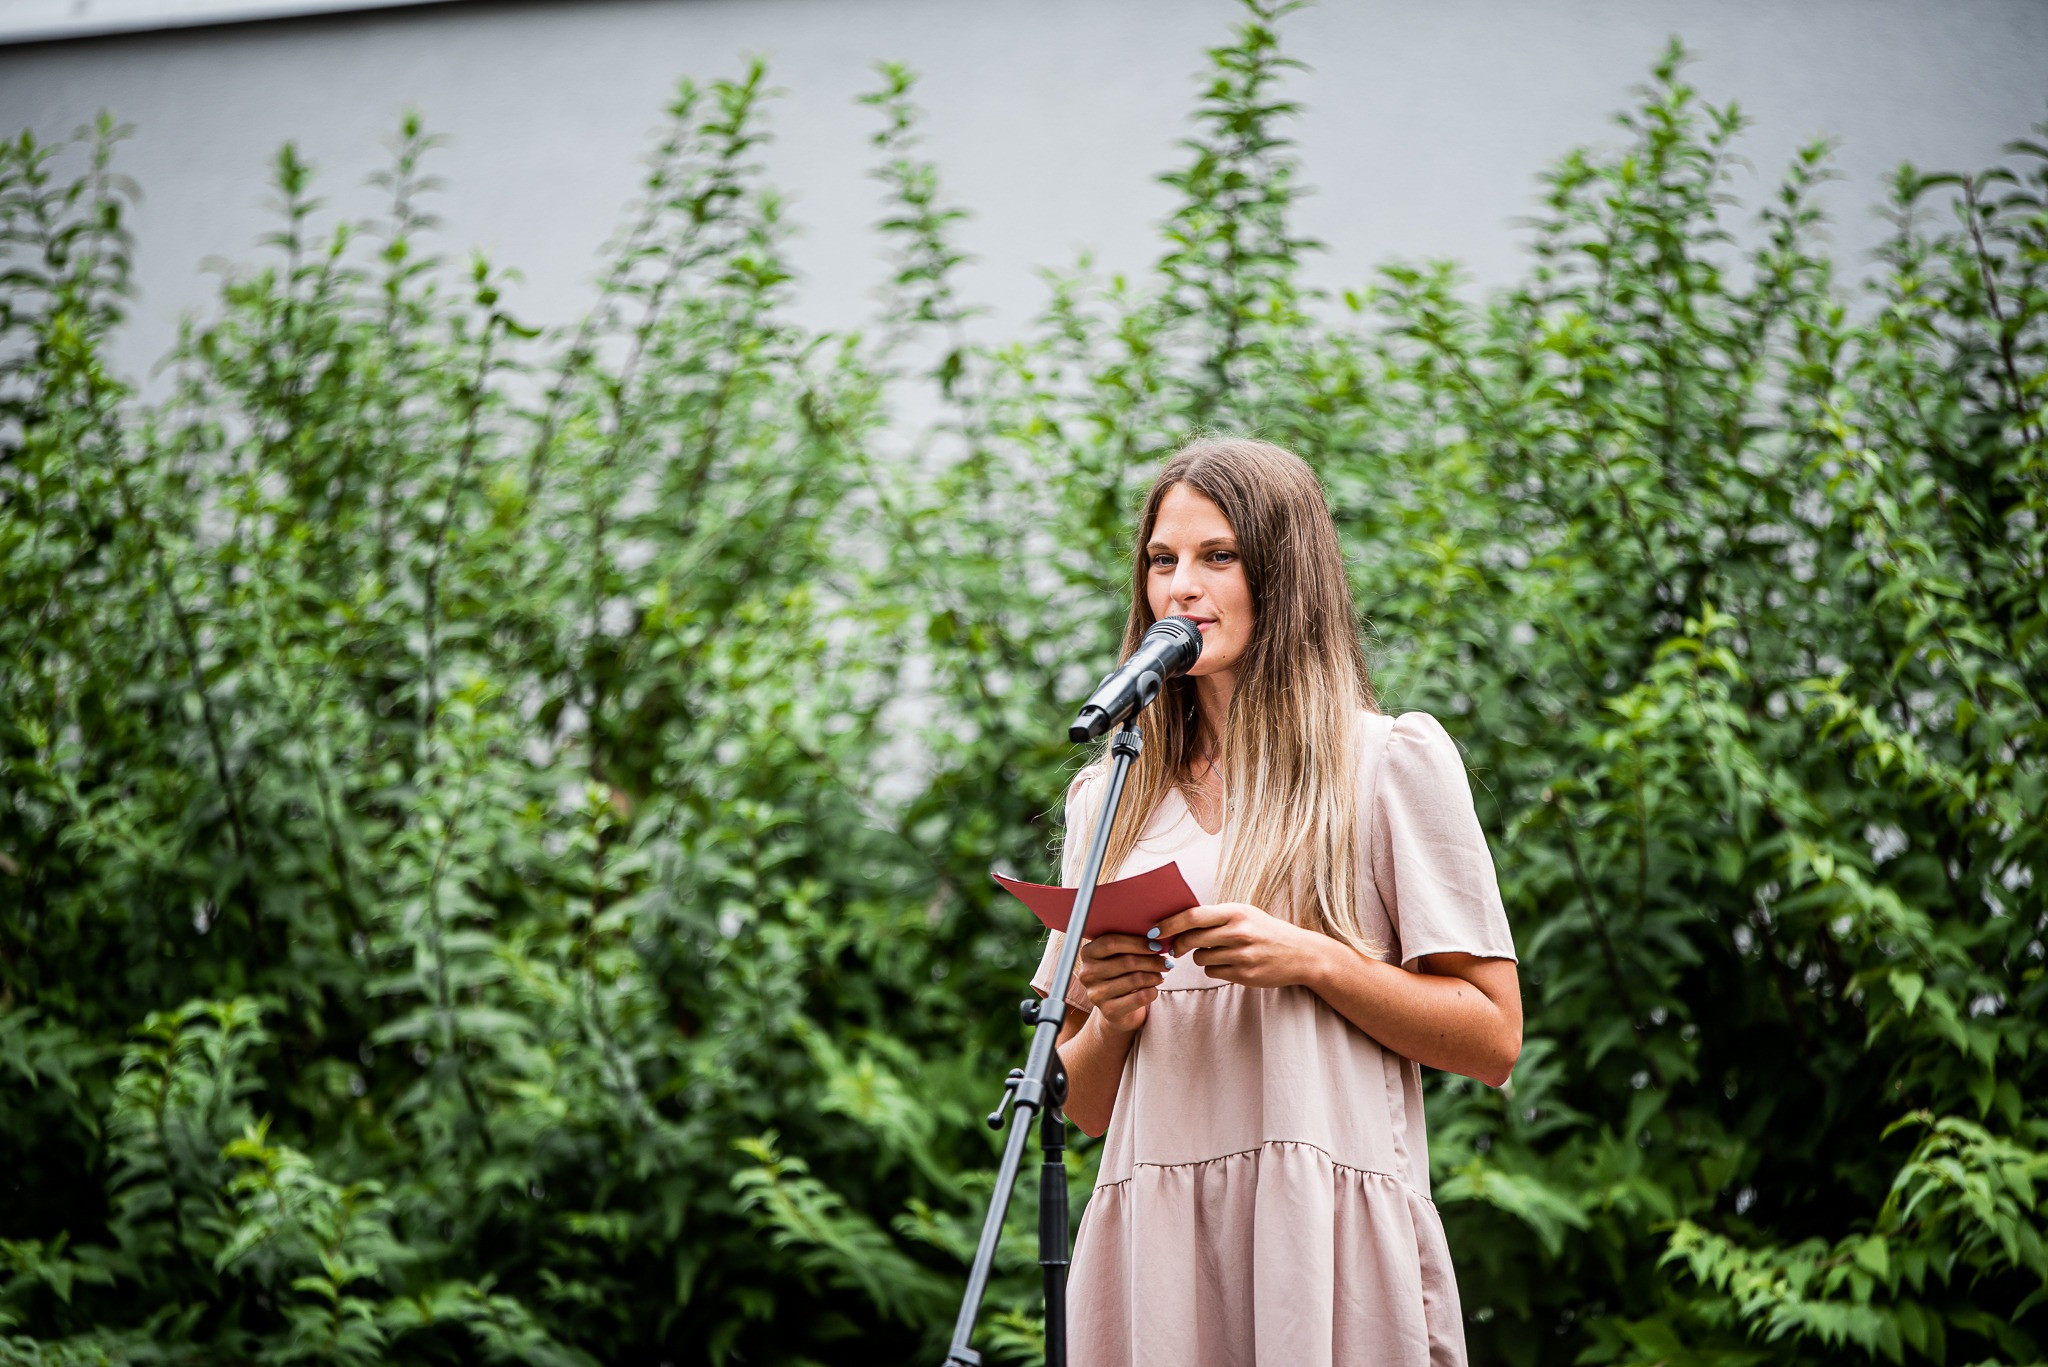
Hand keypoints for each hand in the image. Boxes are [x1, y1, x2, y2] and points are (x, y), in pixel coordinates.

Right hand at [1075, 933, 1167, 1033]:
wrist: (1116, 1009)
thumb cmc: (1121, 975)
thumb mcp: (1119, 956)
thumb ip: (1130, 945)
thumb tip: (1158, 939)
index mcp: (1087, 953)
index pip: (1111, 942)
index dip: (1137, 943)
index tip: (1157, 946)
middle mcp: (1087, 973)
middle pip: (1126, 962)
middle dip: (1151, 961)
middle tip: (1166, 962)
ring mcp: (1096, 994)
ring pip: (1135, 979)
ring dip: (1154, 976)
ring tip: (1162, 974)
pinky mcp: (1108, 1011)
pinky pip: (1139, 997)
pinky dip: (1152, 991)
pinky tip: (1154, 988)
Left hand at [1152, 902, 1325, 988]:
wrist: (1301, 954)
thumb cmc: (1267, 931)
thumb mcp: (1245, 914)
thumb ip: (1215, 916)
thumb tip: (1178, 921)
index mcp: (1235, 912)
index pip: (1192, 916)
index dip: (1168, 924)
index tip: (1154, 931)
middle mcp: (1238, 932)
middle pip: (1191, 940)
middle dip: (1177, 946)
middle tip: (1174, 949)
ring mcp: (1242, 955)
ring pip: (1199, 959)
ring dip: (1199, 958)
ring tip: (1216, 953)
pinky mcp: (1245, 975)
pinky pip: (1212, 973)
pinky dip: (1214, 969)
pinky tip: (1228, 964)